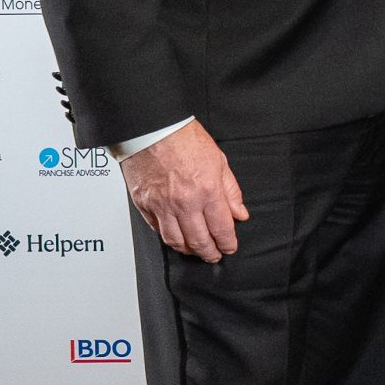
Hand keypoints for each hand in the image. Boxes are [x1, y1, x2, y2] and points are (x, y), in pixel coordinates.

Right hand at [123, 120, 248, 261]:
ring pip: (175, 240)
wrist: (153, 129)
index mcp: (207, 191)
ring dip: (188, 250)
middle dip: (209, 252)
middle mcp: (184, 203)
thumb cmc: (185, 139)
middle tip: (214, 255)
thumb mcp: (220, 162)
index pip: (221, 228)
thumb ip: (231, 191)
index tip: (230, 247)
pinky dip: (168, 238)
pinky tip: (176, 238)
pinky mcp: (144, 205)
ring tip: (196, 251)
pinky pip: (157, 230)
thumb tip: (239, 213)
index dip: (228, 242)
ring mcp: (162, 206)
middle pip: (199, 240)